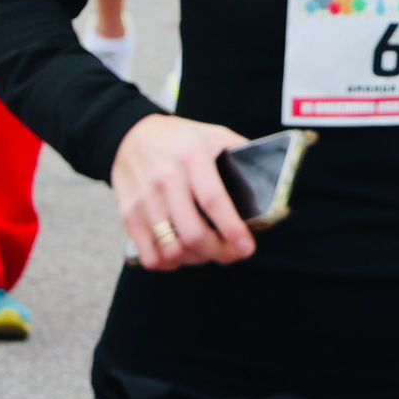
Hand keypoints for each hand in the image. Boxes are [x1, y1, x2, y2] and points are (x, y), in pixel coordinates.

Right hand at [111, 114, 254, 270]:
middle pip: (193, 233)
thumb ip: (240, 153)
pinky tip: (179, 255)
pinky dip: (168, 264)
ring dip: (195, 260)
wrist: (131, 133)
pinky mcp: (128, 213)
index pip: (213, 200)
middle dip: (218, 252)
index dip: (232, 229)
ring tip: (206, 252)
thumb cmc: (180, 138)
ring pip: (172, 249)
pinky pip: (149, 254)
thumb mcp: (213, 135)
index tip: (246, 247)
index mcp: (192, 156)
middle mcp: (166, 178)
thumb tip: (270, 181)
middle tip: (230, 254)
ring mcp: (145, 198)